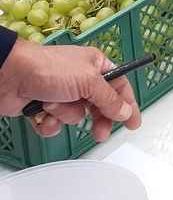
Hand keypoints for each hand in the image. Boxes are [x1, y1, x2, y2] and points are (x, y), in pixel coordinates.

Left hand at [0, 39, 141, 140]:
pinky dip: (49, 123)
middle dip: (96, 119)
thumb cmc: (49, 68)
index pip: (119, 86)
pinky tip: (44, 115)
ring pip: (75, 117)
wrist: (11, 76)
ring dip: (65, 115)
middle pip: (99, 106)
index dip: (128, 104)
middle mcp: (80, 79)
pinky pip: (55, 124)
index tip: (133, 122)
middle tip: (100, 133)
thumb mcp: (89, 82)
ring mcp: (62, 94)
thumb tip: (125, 111)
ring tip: (54, 105)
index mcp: (95, 66)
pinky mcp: (44, 108)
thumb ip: (110, 99)